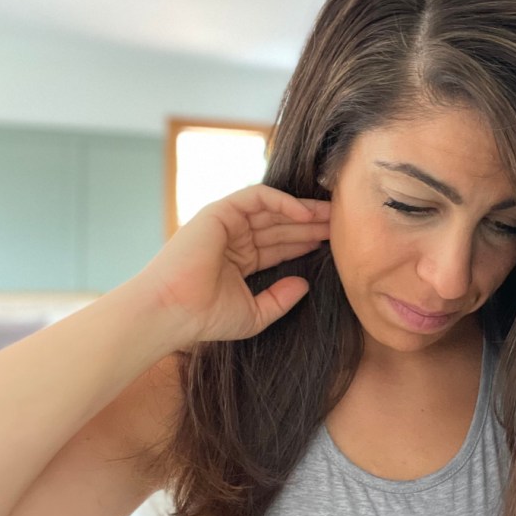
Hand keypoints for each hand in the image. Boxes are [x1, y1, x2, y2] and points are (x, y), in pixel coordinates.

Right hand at [133, 184, 329, 344]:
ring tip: (332, 217)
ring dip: (303, 211)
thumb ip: (280, 299)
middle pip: (281, 225)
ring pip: (272, 210)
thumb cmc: (206, 318)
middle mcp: (234, 239)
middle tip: (343, 225)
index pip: (281, 245)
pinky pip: (257, 197)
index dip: (307, 242)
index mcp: (241, 260)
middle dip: (312, 225)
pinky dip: (283, 201)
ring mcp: (226, 224)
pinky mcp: (219, 212)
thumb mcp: (255, 314)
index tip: (336, 244)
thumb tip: (304, 285)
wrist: (172, 313)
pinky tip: (306, 213)